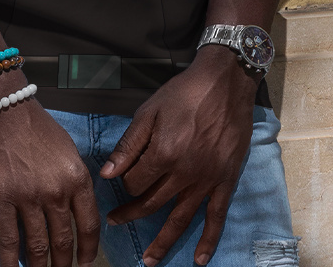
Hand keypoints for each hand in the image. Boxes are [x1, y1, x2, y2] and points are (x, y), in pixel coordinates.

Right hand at [0, 71, 100, 266]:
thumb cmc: (34, 125)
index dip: (88, 251)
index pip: (89, 224)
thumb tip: (78, 206)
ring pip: (37, 247)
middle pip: (64, 240)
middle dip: (65, 265)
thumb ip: (74, 178)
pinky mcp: (1, 202)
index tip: (85, 265)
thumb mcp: (66, 148)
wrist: (1, 107)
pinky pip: (8, 242)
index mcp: (76, 176)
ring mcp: (28, 198)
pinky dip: (10, 263)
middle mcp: (56, 191)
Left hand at [99, 47, 259, 265]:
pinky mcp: (225, 180)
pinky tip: (198, 260)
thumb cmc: (184, 93)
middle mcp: (185, 173)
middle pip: (152, 203)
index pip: (134, 183)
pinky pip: (216, 216)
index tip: (120, 179)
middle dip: (130, 214)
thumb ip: (128, 145)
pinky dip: (208, 241)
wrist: (224, 83)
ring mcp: (207, 180)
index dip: (123, 183)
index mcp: (163, 154)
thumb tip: (107, 174)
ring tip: (149, 261)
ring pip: (180, 218)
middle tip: (115, 222)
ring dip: (163, 241)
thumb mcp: (150, 111)